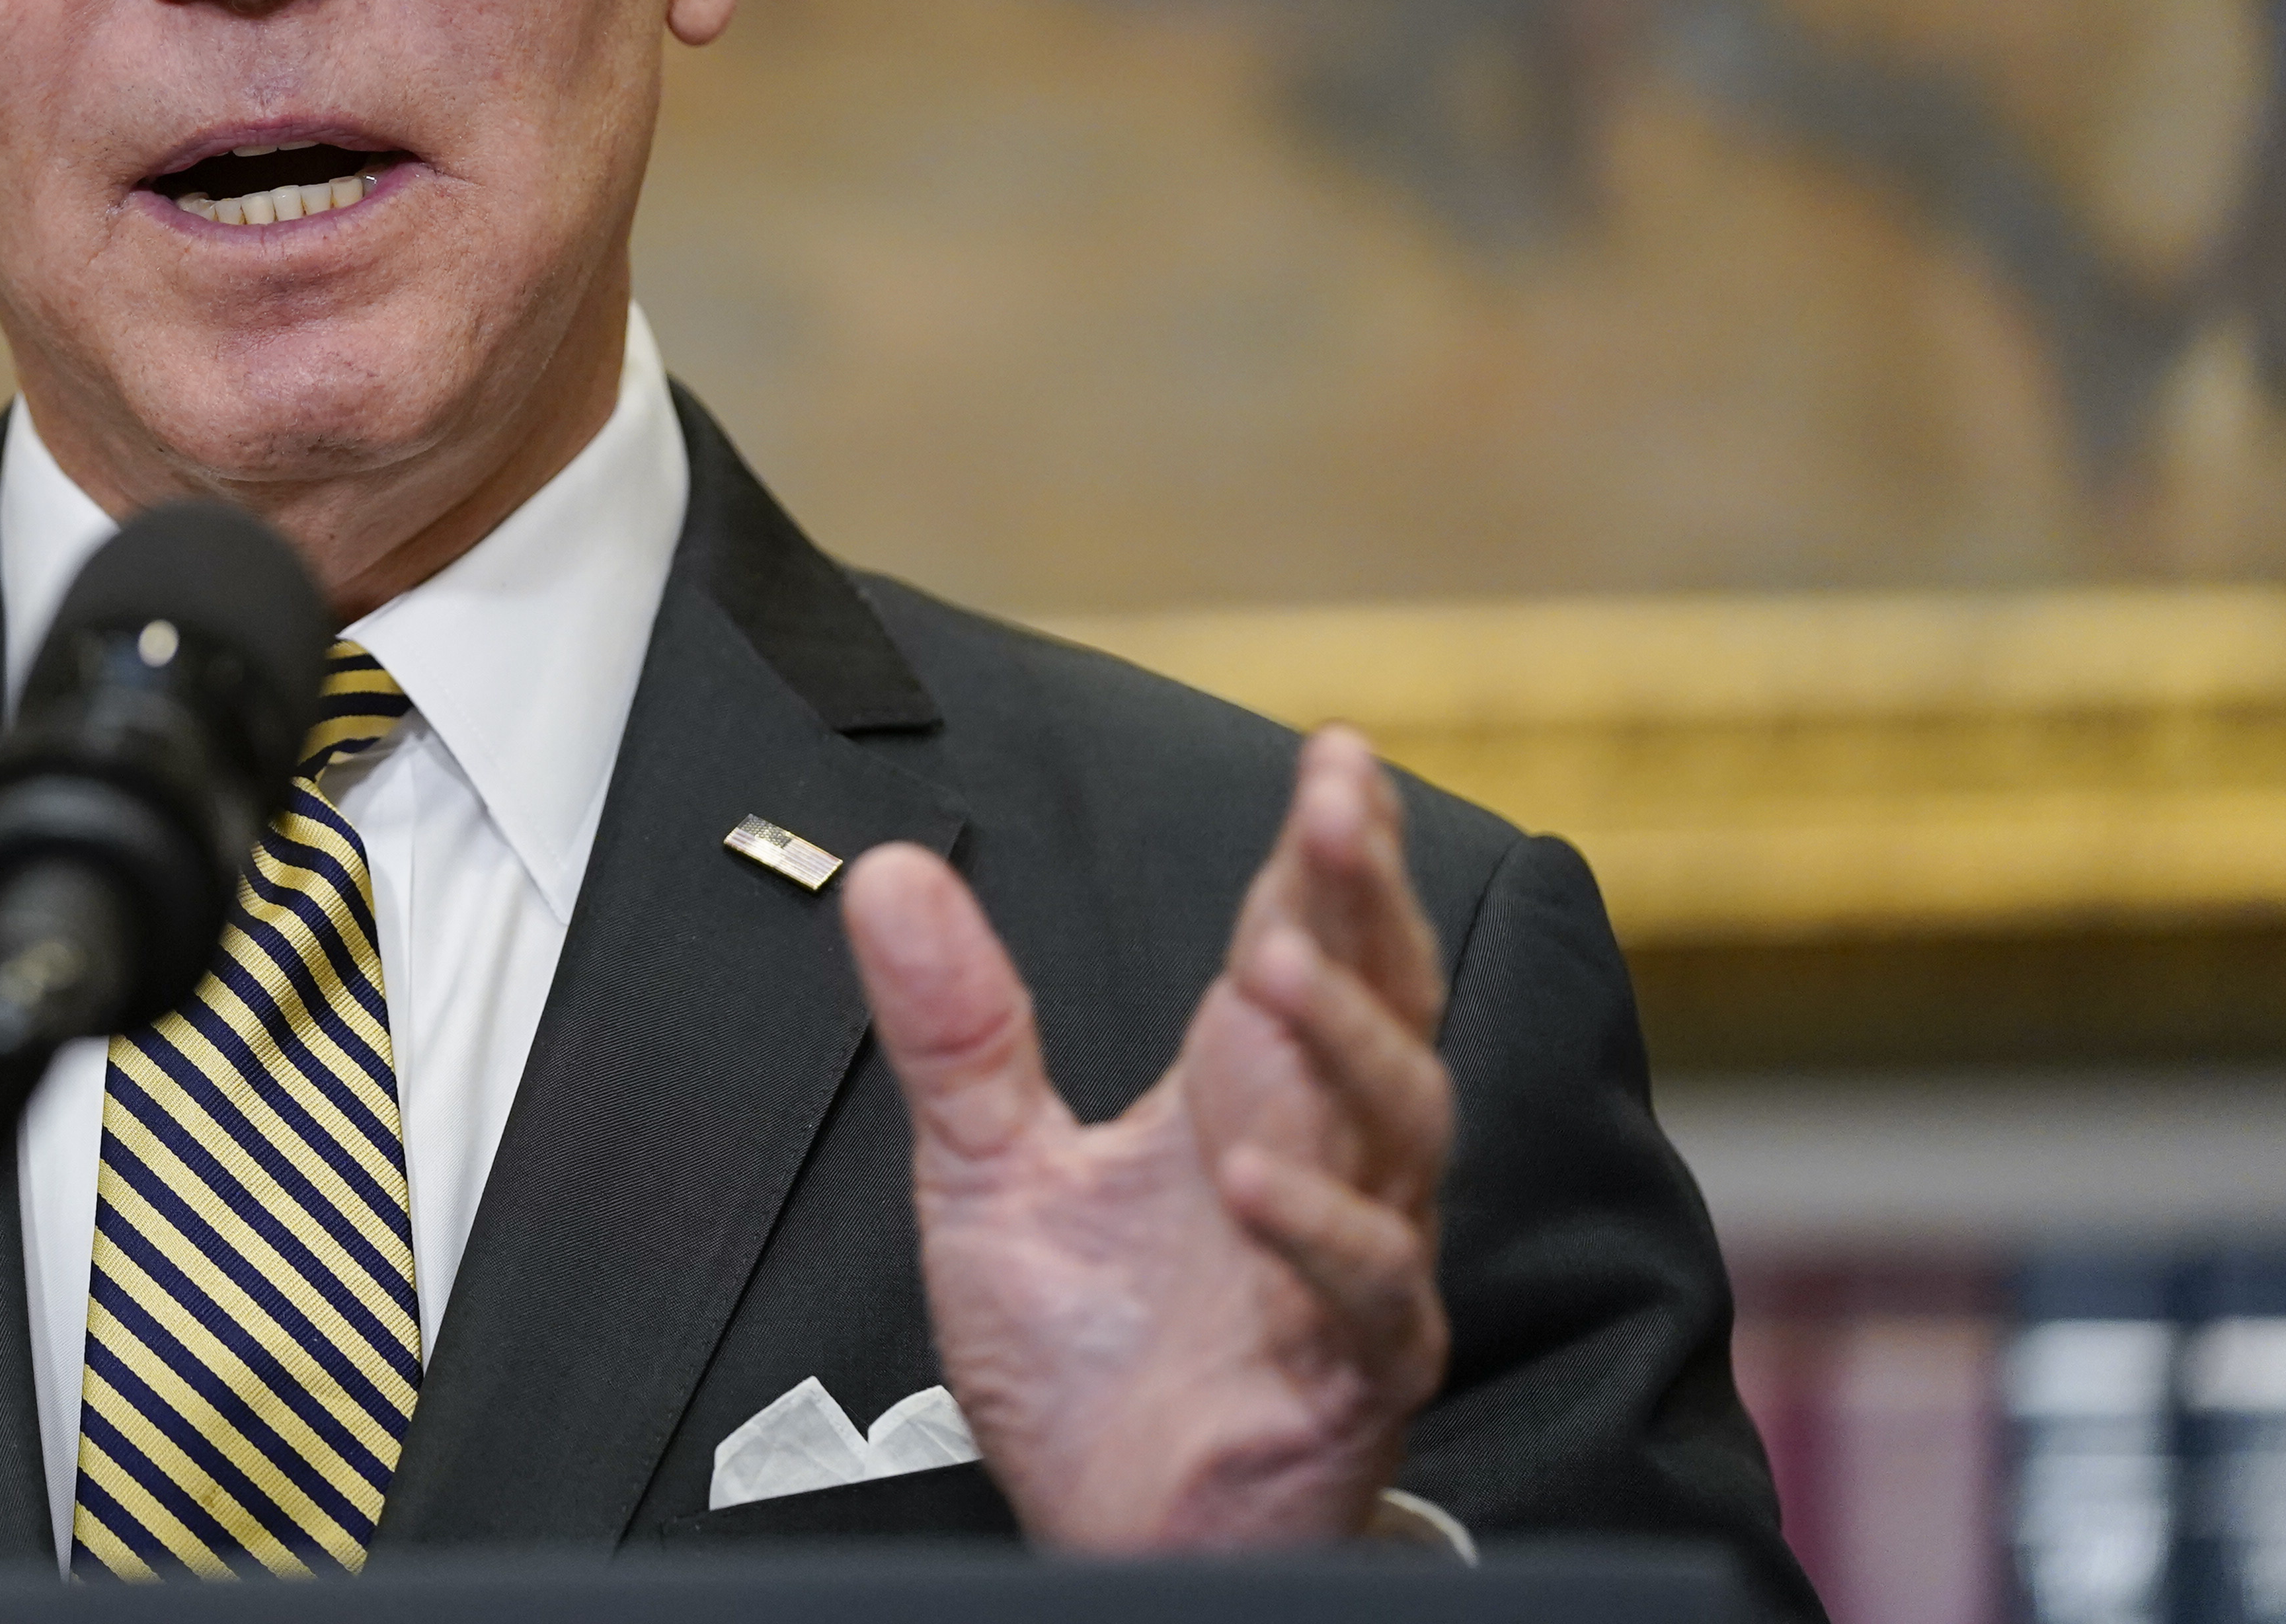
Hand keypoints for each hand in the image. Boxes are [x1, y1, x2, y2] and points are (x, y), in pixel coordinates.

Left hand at [842, 725, 1450, 1549]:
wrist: (1110, 1529)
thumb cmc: (1084, 1362)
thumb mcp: (984, 1172)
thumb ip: (953, 1028)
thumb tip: (887, 874)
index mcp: (1242, 1095)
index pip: (1304, 939)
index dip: (1328, 850)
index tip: (1332, 756)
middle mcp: (1318, 1158)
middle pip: (1381, 1000)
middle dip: (1364, 897)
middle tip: (1337, 805)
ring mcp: (1352, 1261)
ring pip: (1398, 1124)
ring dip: (1345, 1039)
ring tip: (1276, 967)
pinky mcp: (1354, 1371)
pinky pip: (1367, 1285)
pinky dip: (1318, 1225)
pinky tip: (1252, 1177)